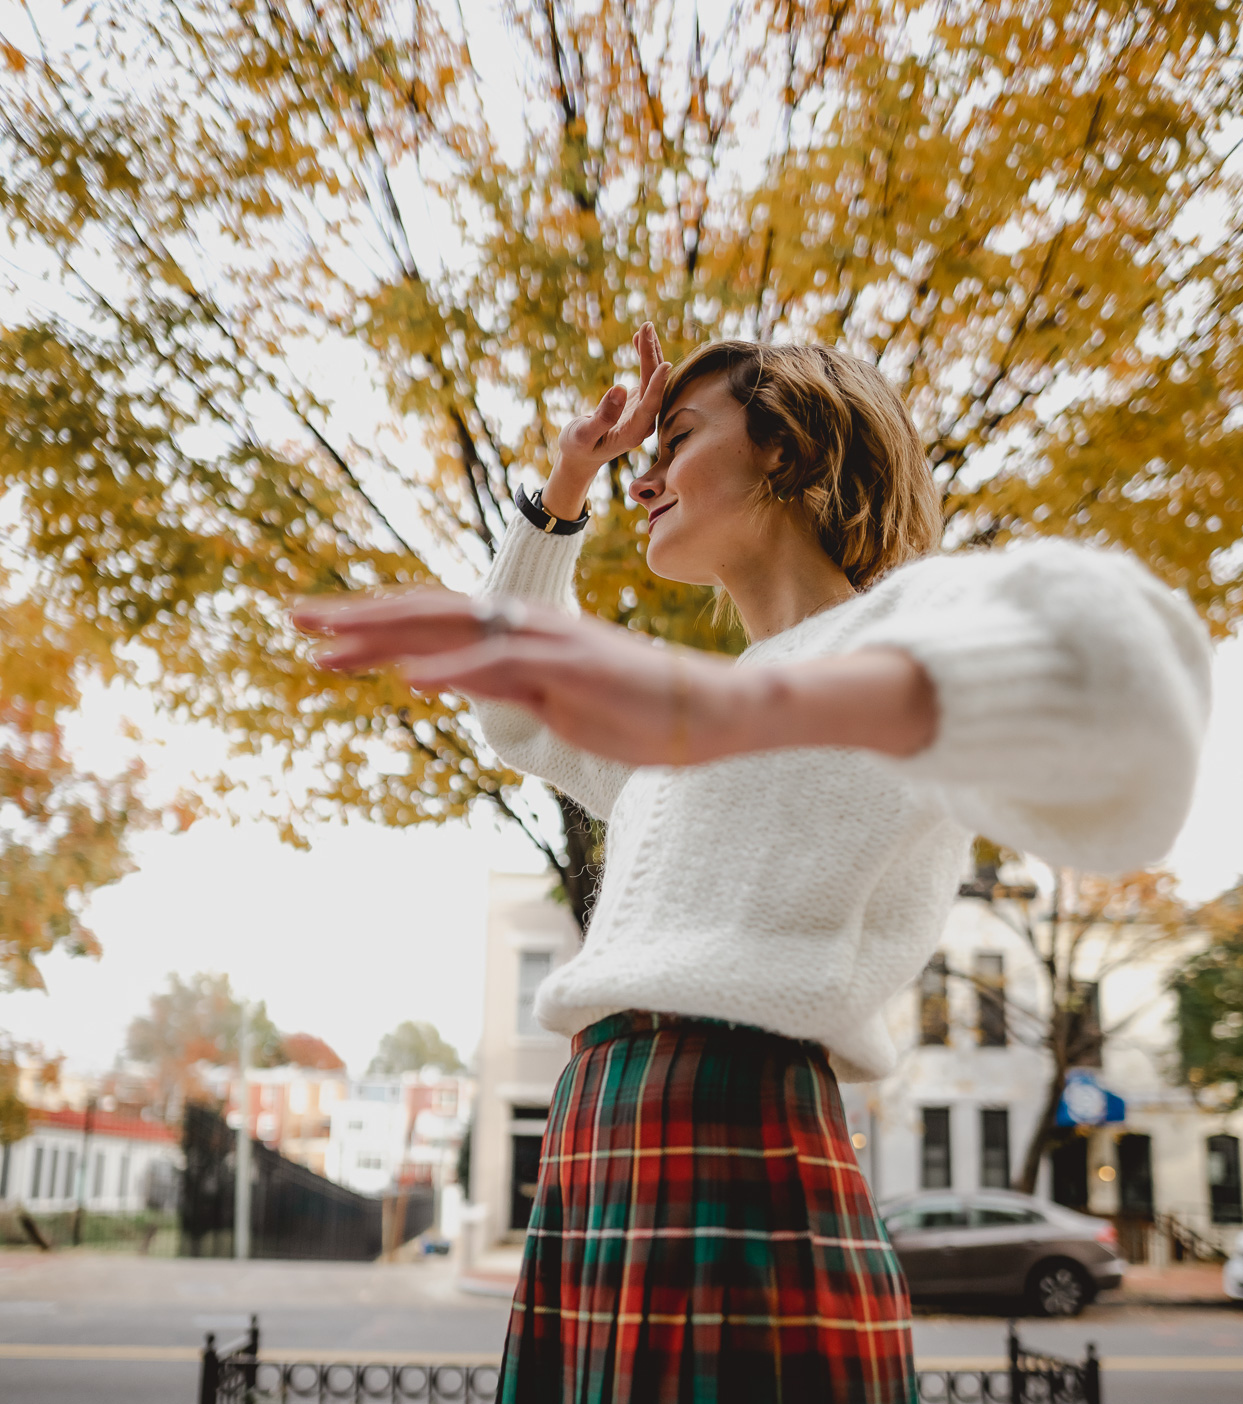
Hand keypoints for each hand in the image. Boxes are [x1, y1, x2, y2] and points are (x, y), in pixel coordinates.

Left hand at [296, 586, 754, 766]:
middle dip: (356, 619)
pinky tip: (407, 681)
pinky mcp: (569, 669)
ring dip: (384, 638)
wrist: (711, 711)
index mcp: (517, 633)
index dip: (373, 623)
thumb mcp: (553, 701)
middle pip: (425, 614)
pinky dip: (453, 672)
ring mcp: (545, 643)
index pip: (432, 620)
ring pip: (450, 630)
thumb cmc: (638, 712)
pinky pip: (500, 666)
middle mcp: (523, 625)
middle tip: (293, 620)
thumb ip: (502, 686)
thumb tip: (450, 683)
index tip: (319, 633)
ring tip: (326, 646)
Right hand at [542, 324, 669, 519]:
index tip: (665, 364)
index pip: (650, 407)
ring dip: (650, 352)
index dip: (657, 386)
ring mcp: (644, 411)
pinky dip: (644, 357)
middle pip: (653, 386)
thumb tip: (620, 389)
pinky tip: (639, 338)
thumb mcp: (582, 435)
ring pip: (652, 378)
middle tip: (646, 327)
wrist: (582, 455)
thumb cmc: (579, 447)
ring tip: (645, 326)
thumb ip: (602, 417)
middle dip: (651, 356)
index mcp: (633, 433)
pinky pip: (646, 376)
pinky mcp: (639, 402)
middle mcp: (645, 422)